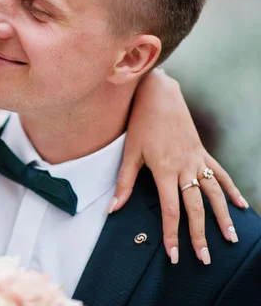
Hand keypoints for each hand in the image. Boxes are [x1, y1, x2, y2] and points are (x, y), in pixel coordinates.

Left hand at [110, 68, 247, 264]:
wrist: (160, 95)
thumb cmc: (141, 123)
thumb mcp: (129, 152)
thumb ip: (124, 183)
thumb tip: (113, 209)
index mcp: (165, 170)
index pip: (171, 210)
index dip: (172, 234)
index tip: (174, 254)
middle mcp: (185, 168)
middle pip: (196, 208)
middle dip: (200, 235)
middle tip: (204, 258)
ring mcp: (197, 160)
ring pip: (214, 193)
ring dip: (222, 217)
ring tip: (230, 238)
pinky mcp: (202, 153)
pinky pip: (220, 174)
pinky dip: (231, 190)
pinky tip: (241, 206)